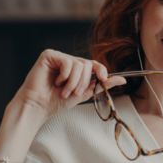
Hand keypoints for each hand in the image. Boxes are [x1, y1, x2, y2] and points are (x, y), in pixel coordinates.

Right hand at [11, 49, 125, 119]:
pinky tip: (56, 82)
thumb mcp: (84, 93)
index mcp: (77, 70)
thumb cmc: (57, 102)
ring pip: (79, 64)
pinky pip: (67, 61)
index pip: (94, 64)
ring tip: (63, 91)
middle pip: (87, 64)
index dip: (101, 70)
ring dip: (73, 82)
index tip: (103, 78)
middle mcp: (69, 62)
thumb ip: (102, 85)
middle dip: (83, 82)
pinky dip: (65, 75)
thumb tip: (123, 79)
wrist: (39, 107)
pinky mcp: (49, 55)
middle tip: (73, 93)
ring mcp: (59, 57)